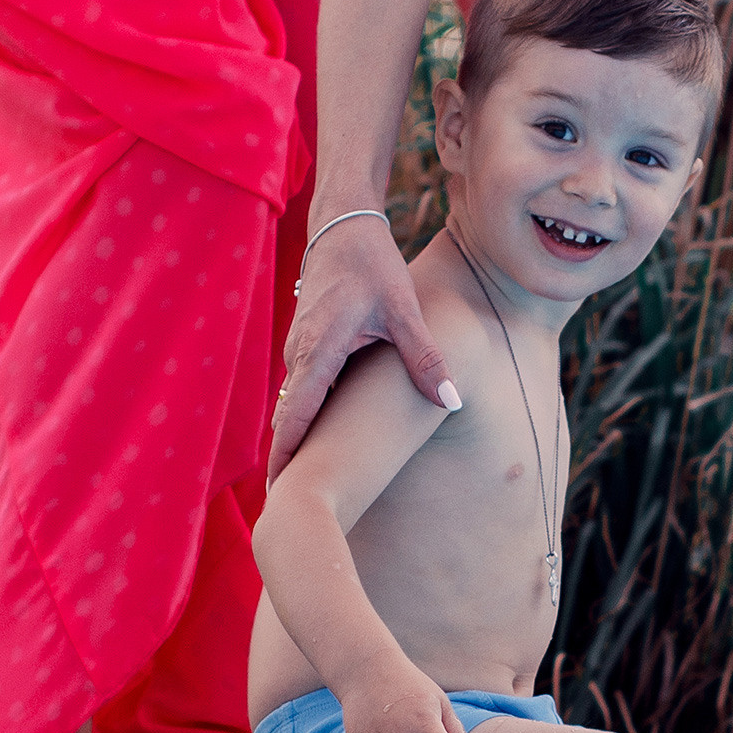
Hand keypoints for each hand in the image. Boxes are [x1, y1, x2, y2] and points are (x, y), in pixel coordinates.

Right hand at [269, 216, 458, 480]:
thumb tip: (451, 400)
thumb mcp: (404, 311)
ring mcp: (299, 351)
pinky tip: (324, 443)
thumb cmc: (372, 265)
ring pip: (297, 406)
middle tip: (291, 508)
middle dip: (290, 461)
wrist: (342, 224)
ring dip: (301, 441)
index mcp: (318, 353)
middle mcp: (300, 356)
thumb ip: (426, 359)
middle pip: (290, 420)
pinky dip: (310, 418)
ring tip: (306, 485)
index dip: (288, 456)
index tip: (281, 493)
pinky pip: (306, 391)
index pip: (295, 416)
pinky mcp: (308, 346)